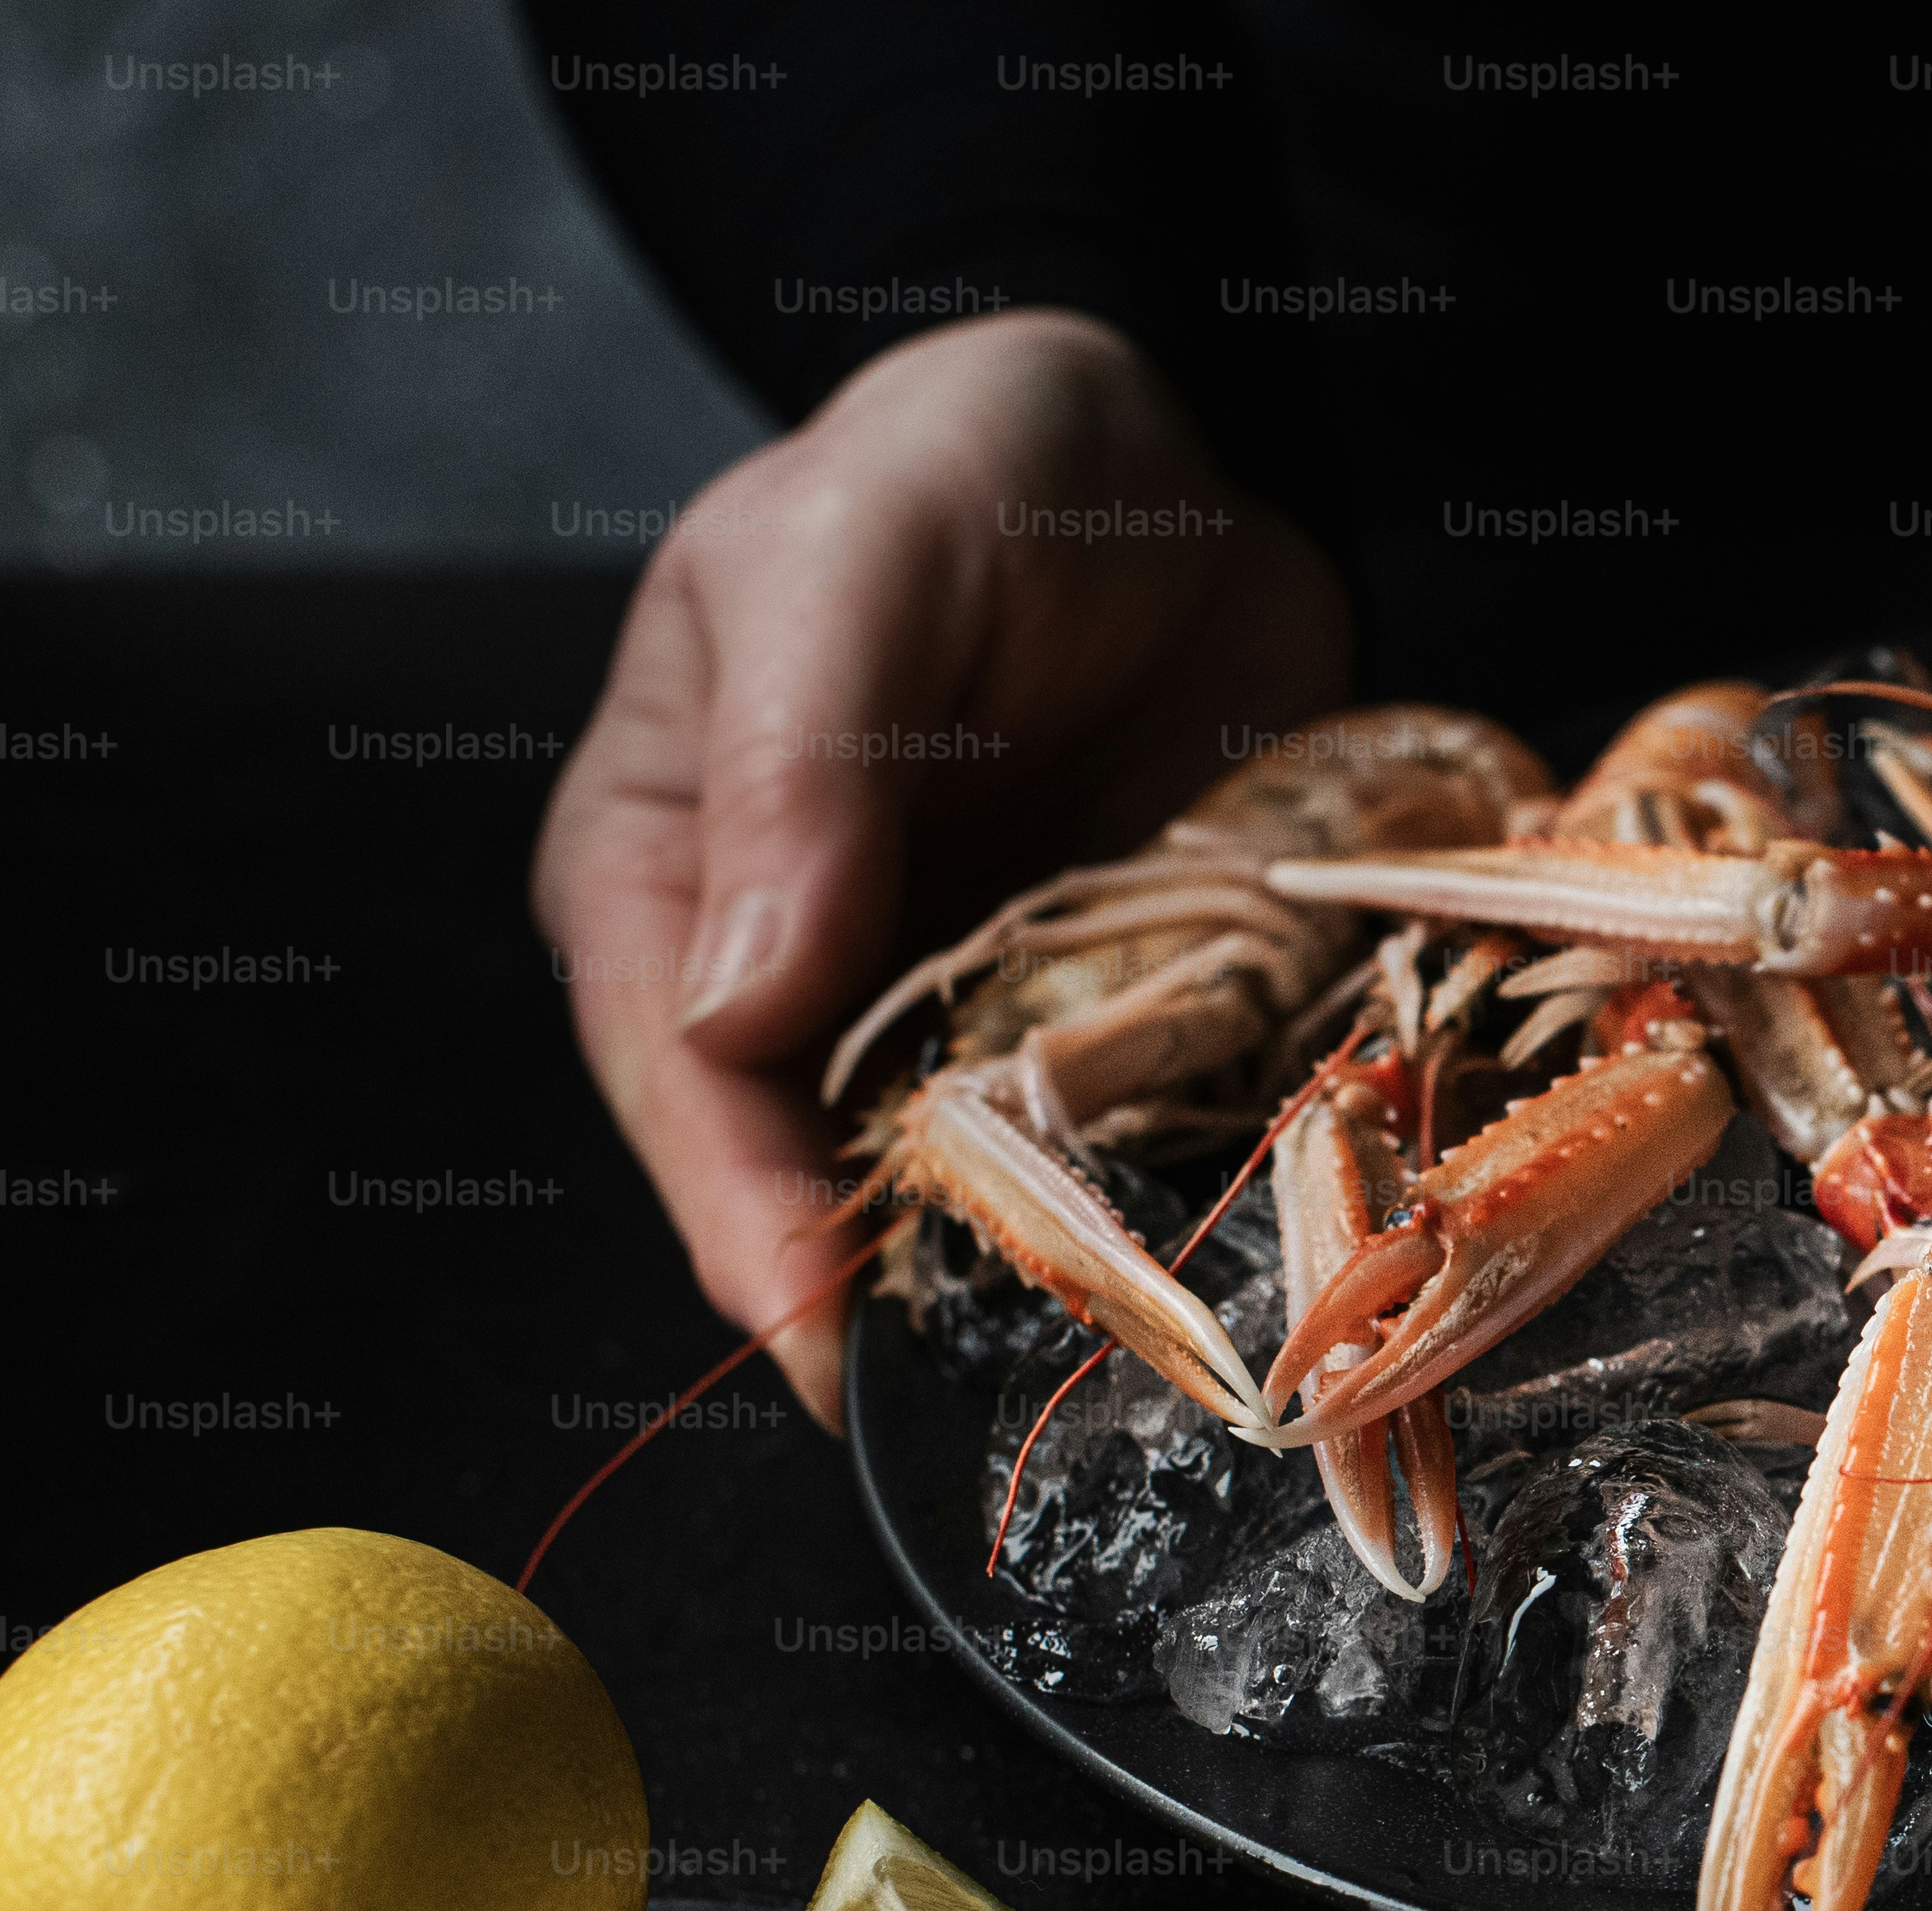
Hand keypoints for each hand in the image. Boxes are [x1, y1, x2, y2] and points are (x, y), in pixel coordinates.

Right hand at [533, 308, 1349, 1426]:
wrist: (1161, 458)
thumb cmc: (957, 469)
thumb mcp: (849, 566)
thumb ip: (794, 774)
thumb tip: (738, 1005)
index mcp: (666, 869)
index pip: (681, 1078)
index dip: (740, 1218)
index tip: (814, 1331)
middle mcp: (796, 969)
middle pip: (820, 1168)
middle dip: (898, 1279)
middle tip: (983, 1388)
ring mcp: (955, 1003)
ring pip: (978, 1175)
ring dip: (1045, 1260)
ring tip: (1116, 1359)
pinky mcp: (1100, 1009)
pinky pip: (1124, 1127)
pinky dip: (1169, 1185)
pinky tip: (1224, 1250)